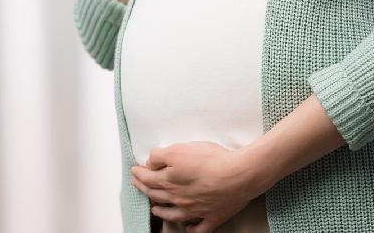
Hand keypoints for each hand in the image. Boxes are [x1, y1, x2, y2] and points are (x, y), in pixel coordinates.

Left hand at [130, 141, 259, 232]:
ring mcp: (195, 211)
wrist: (239, 175)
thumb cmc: (211, 160)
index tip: (134, 170)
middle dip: (145, 189)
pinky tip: (188, 228)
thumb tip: (149, 163)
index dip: (138, 173)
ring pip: (173, 214)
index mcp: (169, 181)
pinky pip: (199, 228)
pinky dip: (191, 229)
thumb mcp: (179, 149)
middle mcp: (179, 199)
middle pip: (157, 195)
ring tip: (155, 208)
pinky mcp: (213, 216)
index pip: (148, 178)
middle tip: (139, 184)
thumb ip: (160, 156)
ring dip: (161, 211)